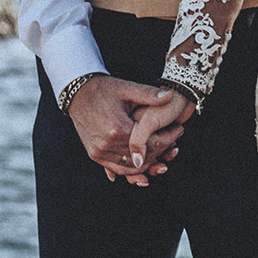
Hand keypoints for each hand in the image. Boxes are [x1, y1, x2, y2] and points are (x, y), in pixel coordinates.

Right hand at [67, 76, 185, 183]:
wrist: (78, 94)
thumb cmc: (104, 89)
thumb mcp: (127, 88)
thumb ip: (149, 94)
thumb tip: (170, 96)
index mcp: (118, 128)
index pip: (150, 142)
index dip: (168, 139)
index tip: (179, 131)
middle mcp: (107, 144)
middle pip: (141, 157)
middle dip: (160, 152)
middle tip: (174, 144)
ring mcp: (99, 152)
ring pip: (129, 168)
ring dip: (146, 164)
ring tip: (161, 155)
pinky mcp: (94, 155)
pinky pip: (114, 169)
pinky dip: (130, 169)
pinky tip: (142, 166)